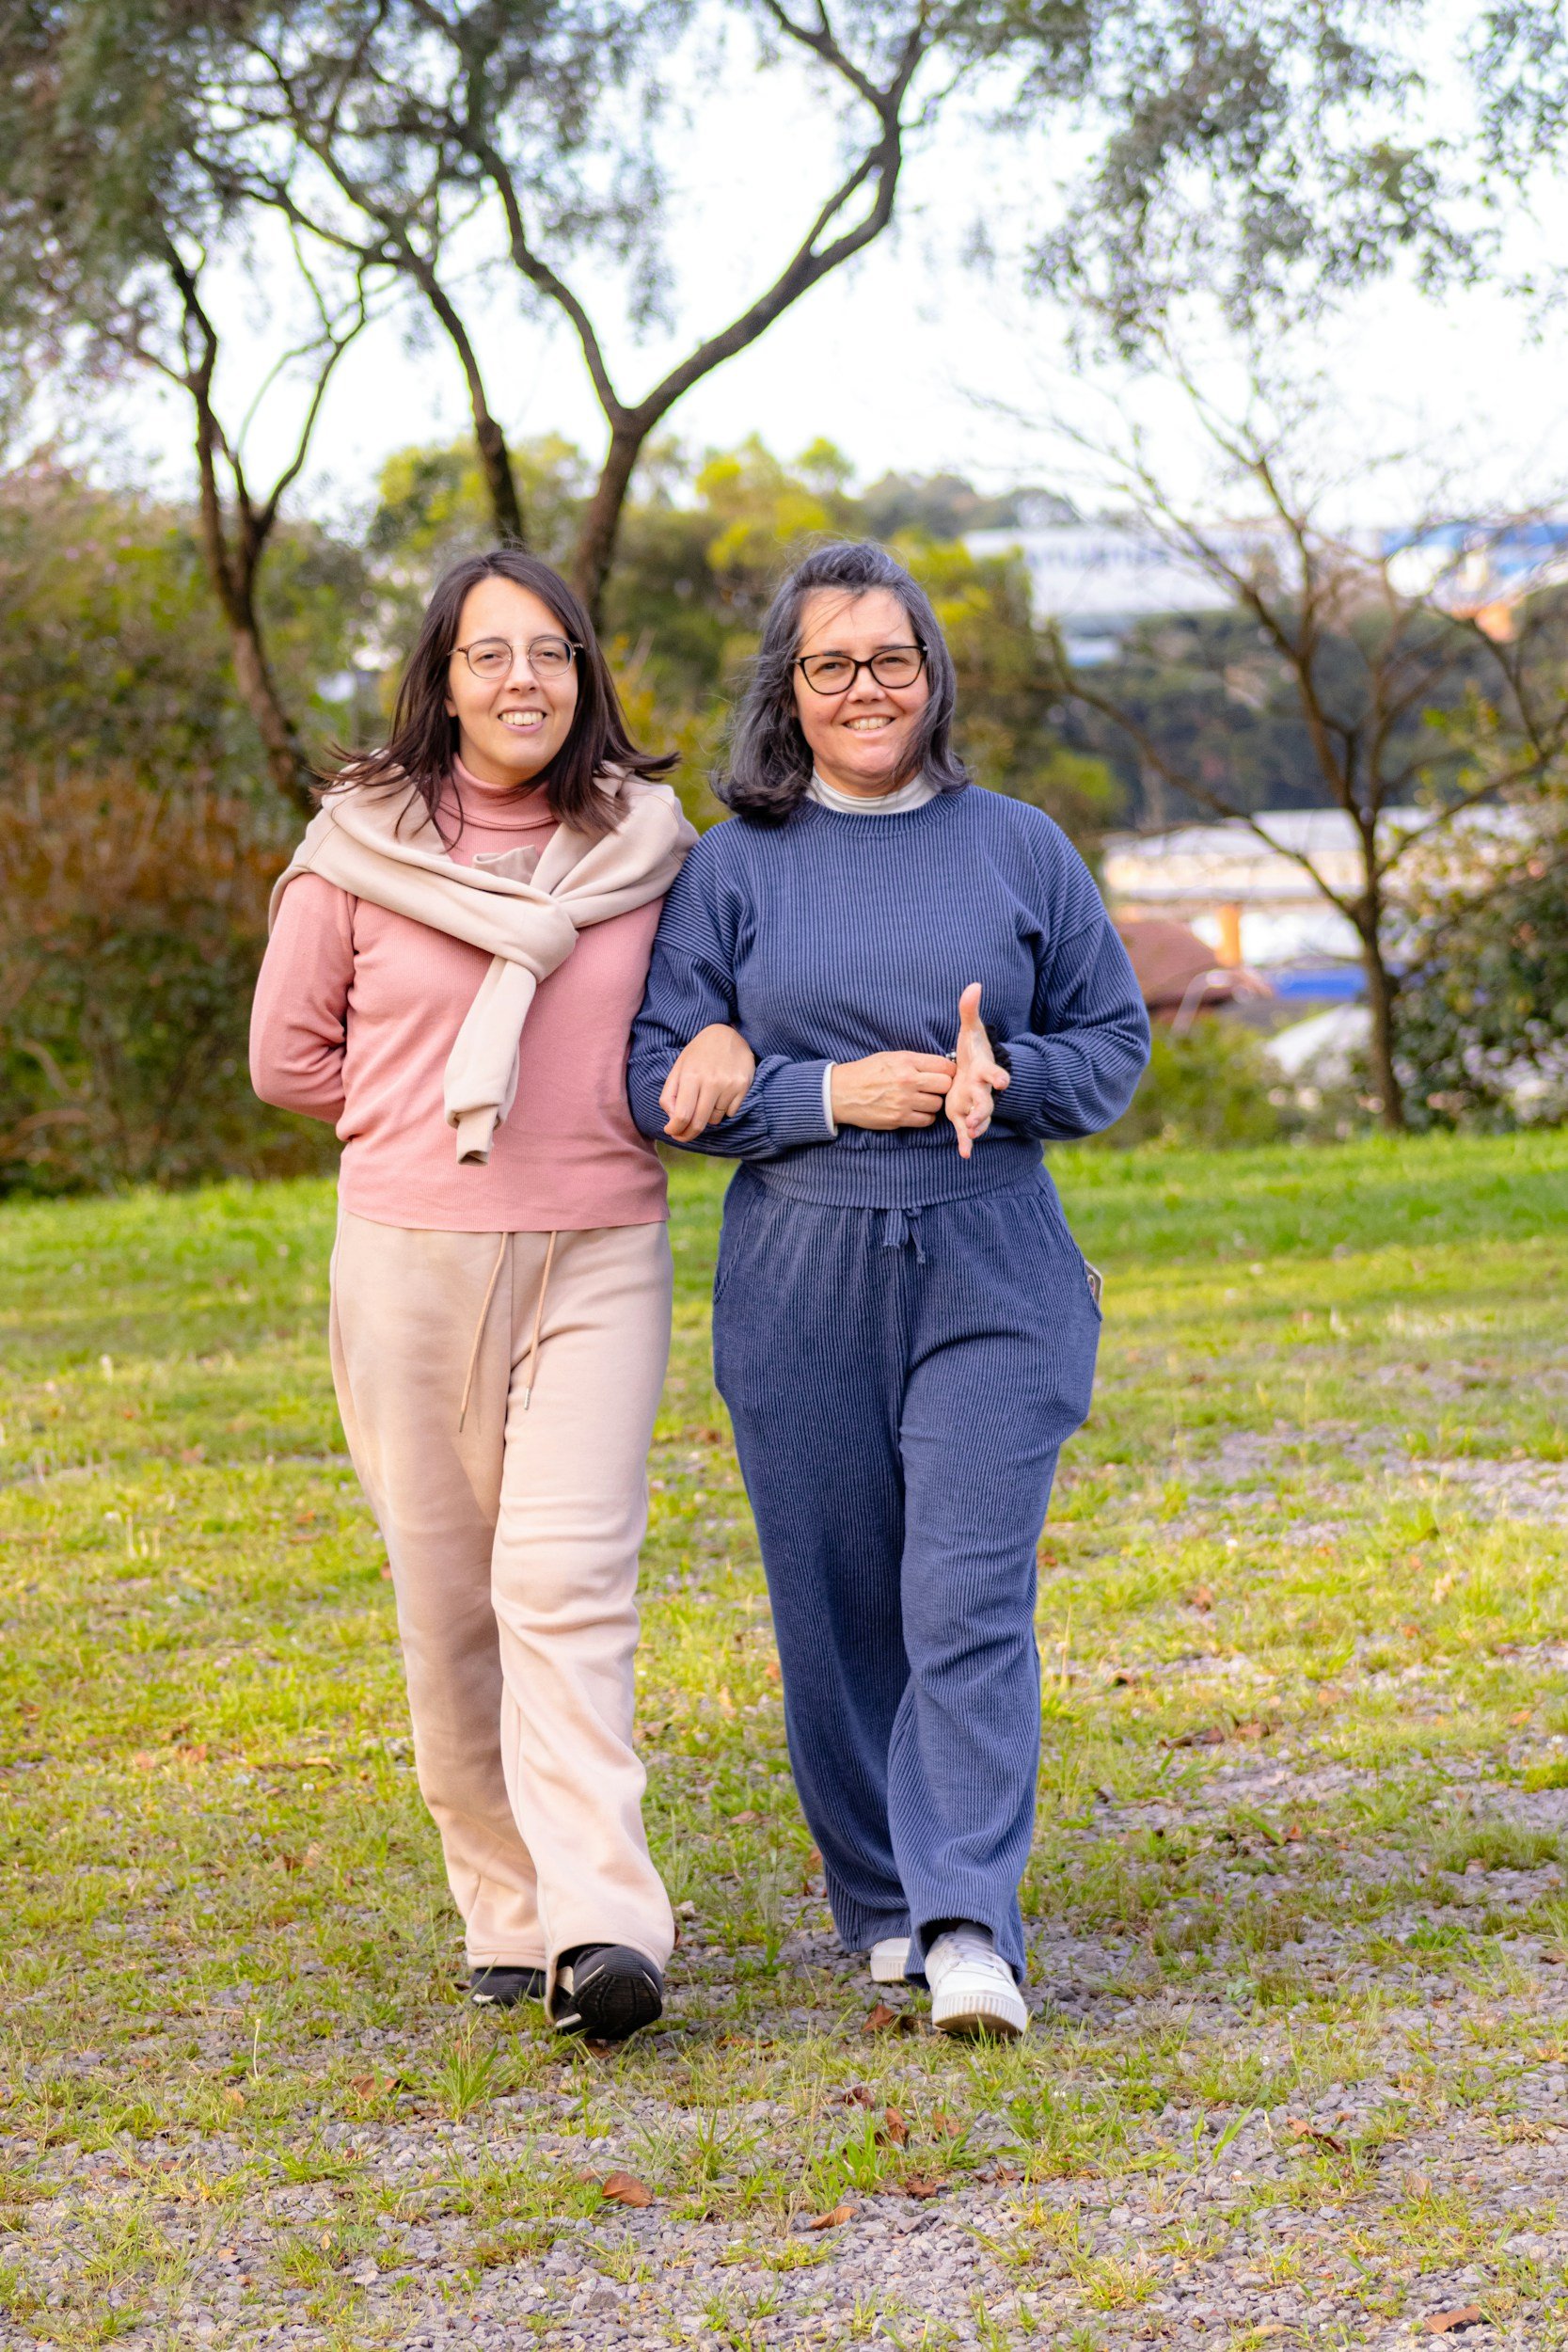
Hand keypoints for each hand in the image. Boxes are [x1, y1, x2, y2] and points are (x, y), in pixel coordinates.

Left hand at [660, 1023, 756, 1139]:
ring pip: (714, 1119)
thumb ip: (669, 1095)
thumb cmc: (698, 1054)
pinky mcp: (743, 1086)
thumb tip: (672, 1120)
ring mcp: (729, 1085)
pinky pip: (730, 1113)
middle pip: (699, 1122)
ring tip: (706, 1100)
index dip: (676, 1129)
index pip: (682, 1115)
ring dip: (707, 1117)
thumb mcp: (678, 1068)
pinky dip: (723, 1110)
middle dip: (688, 1134)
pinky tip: (721, 1095)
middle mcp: (711, 1081)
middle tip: (683, 1135)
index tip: (672, 1132)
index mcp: (690, 1075)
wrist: (726, 1035)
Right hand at [830, 1052, 953, 1128]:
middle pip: (945, 1085)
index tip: (943, 1074)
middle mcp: (907, 1080)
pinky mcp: (899, 1118)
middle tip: (934, 1088)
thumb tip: (942, 1067)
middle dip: (942, 1087)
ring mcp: (904, 1101)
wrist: (841, 1092)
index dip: (948, 1071)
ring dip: (932, 1103)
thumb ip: (916, 1061)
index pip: (944, 1066)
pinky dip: (924, 1116)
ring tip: (921, 1099)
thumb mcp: (890, 1057)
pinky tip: (915, 1111)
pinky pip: (926, 1120)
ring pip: (937, 1104)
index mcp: (906, 1061)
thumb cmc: (867, 1072)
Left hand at [945, 983, 1008, 1158]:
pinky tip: (964, 1154)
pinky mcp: (963, 1114)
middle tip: (979, 1118)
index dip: (999, 1077)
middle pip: (986, 1101)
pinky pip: (965, 1131)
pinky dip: (965, 1143)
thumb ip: (970, 1010)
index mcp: (984, 1071)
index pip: (994, 1073)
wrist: (974, 1071)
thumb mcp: (970, 1030)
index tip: (1003, 1081)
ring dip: (976, 1127)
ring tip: (970, 1135)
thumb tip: (974, 984)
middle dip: (984, 1109)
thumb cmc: (973, 1051)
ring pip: (979, 1118)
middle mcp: (982, 1090)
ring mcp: (974, 1104)